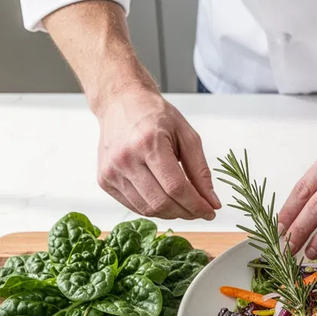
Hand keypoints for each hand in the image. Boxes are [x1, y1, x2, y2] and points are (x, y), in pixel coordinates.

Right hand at [96, 84, 220, 219]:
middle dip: (186, 212)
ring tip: (183, 205)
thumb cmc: (154, 115)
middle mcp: (126, 159)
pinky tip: (164, 199)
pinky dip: (153, 208)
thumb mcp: (186, 135)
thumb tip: (212, 202)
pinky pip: (133, 206)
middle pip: (161, 203)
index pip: (176, 188)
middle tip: (199, 210)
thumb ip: (200, 170)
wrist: (120, 103)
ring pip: (147, 209)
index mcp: (148, 143)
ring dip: (170, 213)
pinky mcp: (104, 180)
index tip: (210, 211)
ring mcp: (112, 172)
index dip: (196, 205)